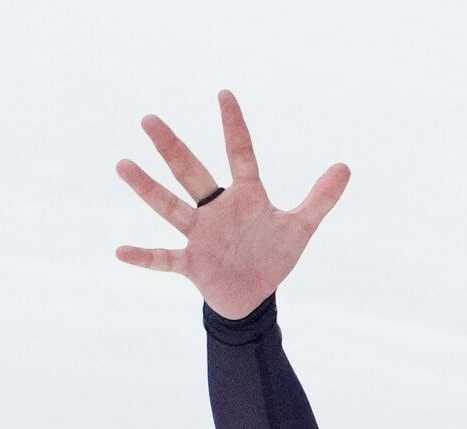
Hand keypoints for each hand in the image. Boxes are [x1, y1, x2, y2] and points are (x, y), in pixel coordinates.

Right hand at [115, 89, 350, 318]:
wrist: (254, 296)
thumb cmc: (272, 256)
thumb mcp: (301, 227)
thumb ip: (320, 198)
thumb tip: (345, 166)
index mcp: (245, 196)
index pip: (240, 154)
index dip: (234, 126)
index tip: (224, 94)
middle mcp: (216, 210)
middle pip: (191, 173)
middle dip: (171, 148)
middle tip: (148, 119)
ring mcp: (200, 235)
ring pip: (171, 207)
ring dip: (148, 189)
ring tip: (124, 165)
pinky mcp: (191, 264)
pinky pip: (163, 258)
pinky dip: (144, 256)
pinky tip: (121, 250)